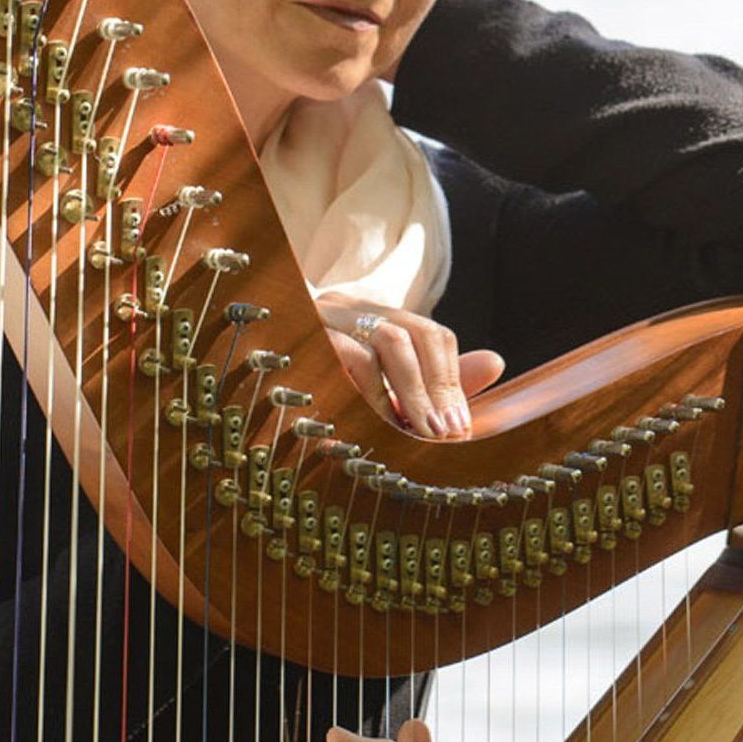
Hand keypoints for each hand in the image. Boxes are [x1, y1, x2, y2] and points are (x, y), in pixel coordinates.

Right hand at [316, 292, 502, 439]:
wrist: (245, 350)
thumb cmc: (320, 373)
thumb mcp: (379, 376)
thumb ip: (437, 373)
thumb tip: (496, 364)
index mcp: (374, 312)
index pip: (431, 335)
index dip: (452, 378)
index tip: (461, 426)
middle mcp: (350, 307)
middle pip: (411, 335)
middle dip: (437, 387)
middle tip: (448, 434)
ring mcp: (322, 318)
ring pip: (383, 343)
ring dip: (409, 392)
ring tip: (422, 433)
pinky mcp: (300, 338)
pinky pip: (344, 360)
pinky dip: (367, 394)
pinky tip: (375, 424)